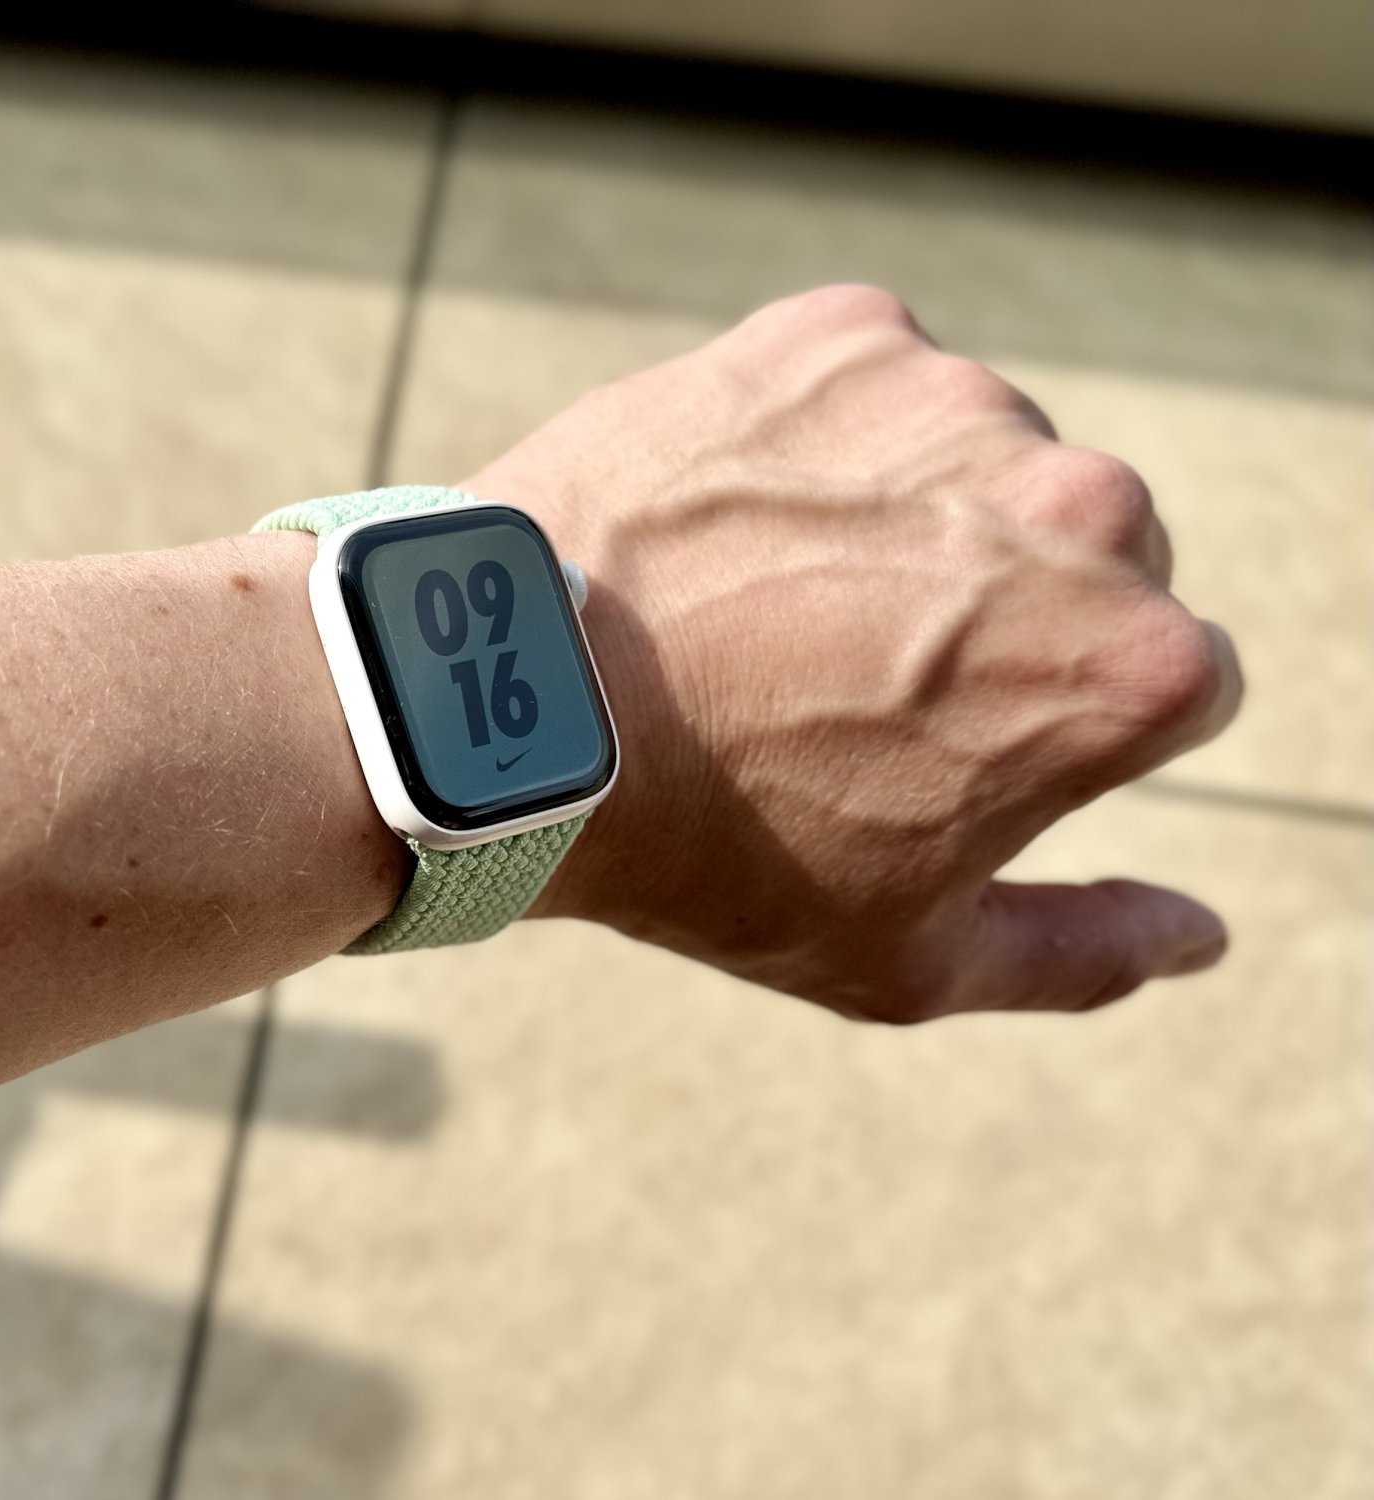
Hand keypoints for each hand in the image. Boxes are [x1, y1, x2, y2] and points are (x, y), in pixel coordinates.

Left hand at [479, 285, 1241, 1022]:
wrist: (516, 704)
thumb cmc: (711, 847)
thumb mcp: (909, 958)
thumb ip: (1084, 951)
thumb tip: (1200, 935)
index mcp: (1131, 665)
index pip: (1167, 682)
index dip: (1052, 724)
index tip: (938, 742)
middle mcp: (1081, 505)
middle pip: (1091, 556)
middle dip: (1001, 612)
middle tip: (843, 677)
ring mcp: (958, 401)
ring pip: (976, 463)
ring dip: (906, 518)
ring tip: (766, 601)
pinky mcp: (841, 331)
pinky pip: (869, 388)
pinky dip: (817, 443)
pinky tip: (728, 524)